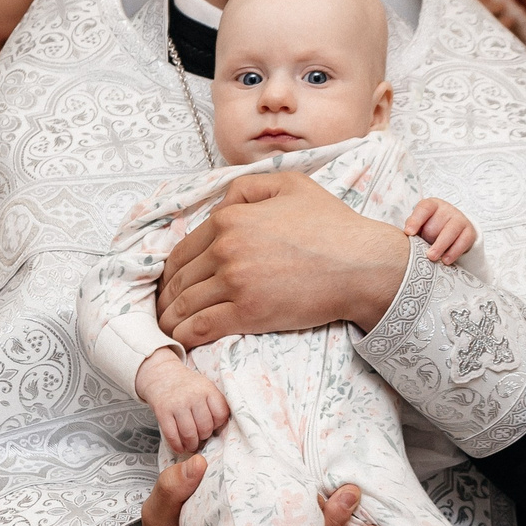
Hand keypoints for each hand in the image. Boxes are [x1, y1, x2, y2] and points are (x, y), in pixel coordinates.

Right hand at [134, 348, 228, 454]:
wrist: (161, 374)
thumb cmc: (186, 385)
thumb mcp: (204, 386)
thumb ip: (213, 403)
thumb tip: (220, 430)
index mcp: (207, 389)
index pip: (221, 414)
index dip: (218, 424)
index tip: (213, 426)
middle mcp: (193, 396)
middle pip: (205, 426)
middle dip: (204, 436)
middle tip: (201, 437)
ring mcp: (177, 404)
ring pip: (189, 433)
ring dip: (191, 444)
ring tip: (191, 444)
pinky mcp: (162, 411)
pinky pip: (172, 435)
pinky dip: (177, 445)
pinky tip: (179, 447)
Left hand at [157, 171, 408, 348]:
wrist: (362, 265)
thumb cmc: (332, 225)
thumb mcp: (290, 185)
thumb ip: (246, 188)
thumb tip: (218, 205)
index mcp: (230, 218)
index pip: (183, 249)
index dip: (170, 270)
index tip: (169, 283)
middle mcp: (226, 248)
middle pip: (180, 278)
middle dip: (166, 296)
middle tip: (164, 309)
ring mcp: (235, 282)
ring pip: (185, 304)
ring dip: (170, 319)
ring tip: (167, 328)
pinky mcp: (248, 313)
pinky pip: (201, 327)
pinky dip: (185, 335)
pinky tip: (181, 341)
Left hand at [404, 198, 475, 263]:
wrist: (453, 234)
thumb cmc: (430, 229)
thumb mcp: (420, 227)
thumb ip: (412, 229)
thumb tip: (405, 237)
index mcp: (432, 205)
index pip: (424, 208)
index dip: (416, 220)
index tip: (409, 233)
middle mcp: (446, 209)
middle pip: (436, 223)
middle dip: (429, 236)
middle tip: (422, 251)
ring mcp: (460, 219)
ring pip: (451, 231)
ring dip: (440, 245)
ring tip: (431, 257)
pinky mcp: (469, 232)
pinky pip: (463, 241)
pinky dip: (454, 252)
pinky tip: (446, 260)